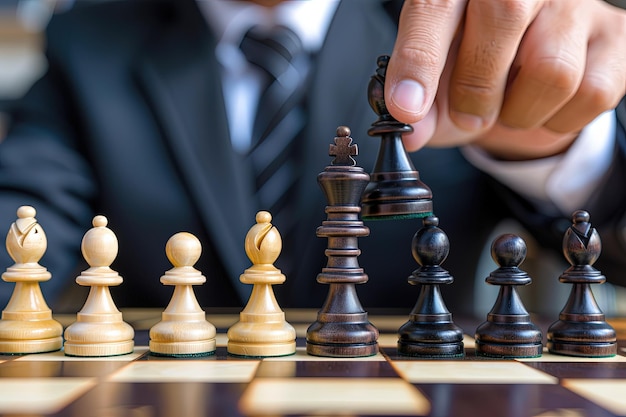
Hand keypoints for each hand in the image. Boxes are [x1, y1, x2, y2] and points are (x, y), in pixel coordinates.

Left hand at [385, 0, 625, 159]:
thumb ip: (421, 106)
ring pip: (552, 69)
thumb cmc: (477, 64)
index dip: (419, 59)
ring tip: (508, 104)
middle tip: (467, 112)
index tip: (406, 106)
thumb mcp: (438, 83)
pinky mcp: (614, 35)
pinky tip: (542, 104)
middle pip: (504, 18)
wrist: (533, 62)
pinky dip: (558, 119)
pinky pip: (591, 93)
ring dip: (519, 111)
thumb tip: (410, 131)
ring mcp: (575, 4)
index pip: (436, 6)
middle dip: (475, 87)